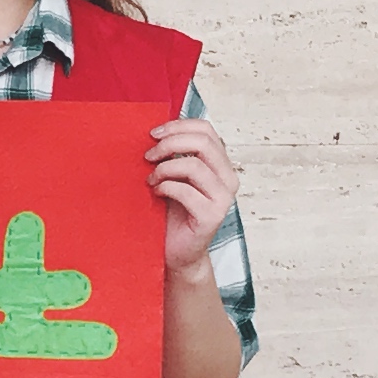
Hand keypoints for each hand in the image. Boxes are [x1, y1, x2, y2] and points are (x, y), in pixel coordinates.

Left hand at [152, 116, 236, 274]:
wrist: (179, 251)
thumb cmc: (174, 212)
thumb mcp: (176, 176)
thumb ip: (176, 155)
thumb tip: (158, 130)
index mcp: (221, 164)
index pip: (206, 130)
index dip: (178, 126)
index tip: (154, 134)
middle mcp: (228, 178)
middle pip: (202, 142)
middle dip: (170, 144)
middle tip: (148, 155)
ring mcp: (223, 198)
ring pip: (193, 165)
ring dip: (164, 169)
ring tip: (151, 179)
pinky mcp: (212, 215)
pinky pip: (185, 190)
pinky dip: (165, 187)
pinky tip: (156, 193)